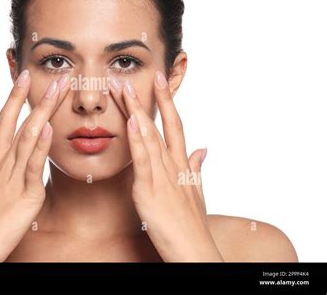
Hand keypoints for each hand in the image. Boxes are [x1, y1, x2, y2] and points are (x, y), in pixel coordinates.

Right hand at [0, 70, 69, 260]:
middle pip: (19, 123)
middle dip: (35, 98)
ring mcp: (13, 178)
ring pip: (27, 138)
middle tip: (54, 77)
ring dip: (43, 112)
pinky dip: (40, 146)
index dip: (13, 99)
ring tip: (58, 90)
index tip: (24, 78)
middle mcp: (2, 164)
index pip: (4, 122)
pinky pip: (33, 167)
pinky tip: (49, 128)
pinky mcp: (25, 195)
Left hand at [108, 71, 222, 261]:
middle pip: (160, 126)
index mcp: (181, 165)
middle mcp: (173, 166)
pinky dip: (138, 142)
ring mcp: (163, 177)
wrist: (195, 252)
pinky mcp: (151, 192)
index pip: (174, 126)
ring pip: (149, 138)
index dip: (167, 102)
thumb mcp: (196, 192)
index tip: (160, 82)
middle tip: (137, 76)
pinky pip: (143, 162)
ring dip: (137, 112)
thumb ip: (197, 168)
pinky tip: (132, 123)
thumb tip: (203, 148)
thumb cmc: (192, 225)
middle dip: (150, 100)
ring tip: (126, 90)